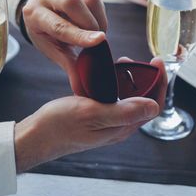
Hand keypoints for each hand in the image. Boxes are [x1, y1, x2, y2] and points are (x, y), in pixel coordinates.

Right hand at [13, 58, 165, 172]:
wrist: (36, 136)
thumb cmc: (60, 125)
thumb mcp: (92, 113)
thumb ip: (123, 111)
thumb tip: (153, 106)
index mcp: (121, 127)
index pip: (153, 105)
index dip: (159, 83)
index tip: (157, 62)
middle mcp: (118, 126)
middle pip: (143, 101)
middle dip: (145, 79)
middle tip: (135, 59)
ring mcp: (107, 122)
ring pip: (128, 99)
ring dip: (129, 80)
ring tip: (121, 62)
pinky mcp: (96, 117)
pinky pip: (113, 99)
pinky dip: (114, 84)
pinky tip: (104, 74)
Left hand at [22, 0, 107, 94]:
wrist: (40, 4)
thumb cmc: (46, 30)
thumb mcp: (51, 47)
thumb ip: (69, 64)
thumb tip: (81, 88)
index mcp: (34, 14)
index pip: (59, 25)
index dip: (81, 35)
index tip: (100, 41)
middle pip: (73, 3)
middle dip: (91, 23)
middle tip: (99, 40)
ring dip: (98, 17)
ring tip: (97, 32)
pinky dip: (100, 11)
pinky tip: (95, 21)